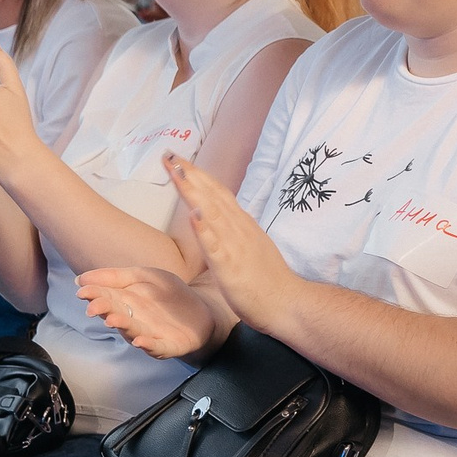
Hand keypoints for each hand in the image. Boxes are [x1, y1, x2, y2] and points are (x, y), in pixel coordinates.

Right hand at [76, 264, 214, 358]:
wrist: (202, 310)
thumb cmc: (168, 294)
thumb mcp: (144, 276)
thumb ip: (115, 276)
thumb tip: (80, 278)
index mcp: (125, 302)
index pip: (105, 297)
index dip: (94, 295)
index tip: (83, 291)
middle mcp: (133, 320)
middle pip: (115, 315)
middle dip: (104, 311)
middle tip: (93, 307)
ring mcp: (149, 335)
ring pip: (133, 332)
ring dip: (123, 326)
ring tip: (113, 320)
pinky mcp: (168, 346)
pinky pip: (156, 347)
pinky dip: (148, 345)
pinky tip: (140, 341)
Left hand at [162, 151, 300, 329]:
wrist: (287, 303)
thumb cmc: (266, 279)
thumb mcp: (249, 245)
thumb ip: (234, 229)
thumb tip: (218, 217)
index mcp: (241, 224)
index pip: (217, 192)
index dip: (197, 174)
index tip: (178, 159)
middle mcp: (238, 229)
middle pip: (211, 195)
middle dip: (189, 173)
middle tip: (169, 154)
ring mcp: (235, 246)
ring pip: (211, 213)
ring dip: (193, 191)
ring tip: (176, 171)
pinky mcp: (231, 266)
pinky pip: (216, 245)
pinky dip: (205, 228)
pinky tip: (194, 214)